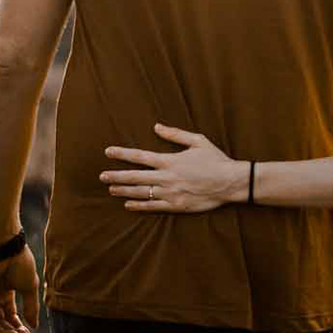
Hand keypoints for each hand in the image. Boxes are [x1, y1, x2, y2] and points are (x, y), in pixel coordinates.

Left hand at [100, 124, 246, 212]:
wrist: (230, 182)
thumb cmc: (216, 160)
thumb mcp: (198, 141)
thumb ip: (175, 134)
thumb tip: (157, 126)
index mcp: (170, 161)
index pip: (140, 156)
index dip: (122, 154)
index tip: (108, 152)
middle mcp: (166, 178)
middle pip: (135, 177)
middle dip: (117, 175)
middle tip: (102, 176)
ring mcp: (170, 193)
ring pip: (141, 192)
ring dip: (124, 190)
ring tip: (110, 189)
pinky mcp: (176, 205)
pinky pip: (153, 206)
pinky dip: (139, 206)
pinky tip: (128, 204)